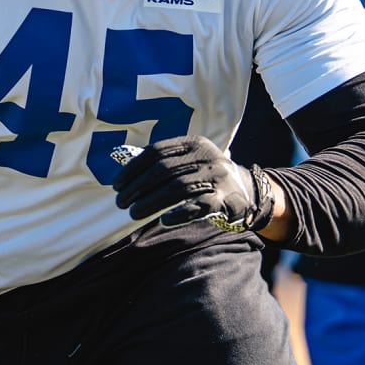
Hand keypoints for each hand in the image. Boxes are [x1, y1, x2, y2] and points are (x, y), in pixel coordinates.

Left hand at [110, 136, 273, 232]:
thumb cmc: (205, 176)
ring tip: (133, 213)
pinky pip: (200, 207)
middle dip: (137, 187)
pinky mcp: (227, 200)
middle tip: (120, 202)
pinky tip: (163, 220)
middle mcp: (207, 157)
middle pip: (164, 171)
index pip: (156, 152)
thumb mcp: (187, 160)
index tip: (116, 185)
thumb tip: (120, 158)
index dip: (133, 169)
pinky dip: (180, 214)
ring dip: (151, 202)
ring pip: (178, 189)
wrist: (248, 191)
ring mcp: (218, 178)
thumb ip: (159, 160)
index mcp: (194, 144)